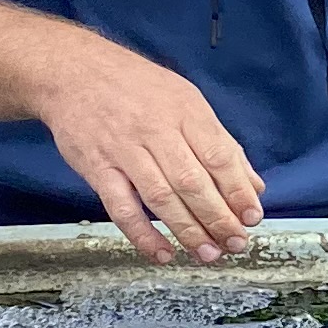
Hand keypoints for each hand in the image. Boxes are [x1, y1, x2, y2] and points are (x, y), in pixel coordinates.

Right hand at [22, 38, 268, 265]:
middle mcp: (156, 131)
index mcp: (185, 112)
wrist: (74, 73)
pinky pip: (121, 208)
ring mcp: (125, 151)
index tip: (252, 217)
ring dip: (187, 230)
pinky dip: (142, 234)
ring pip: (161, 197)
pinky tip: (162, 253)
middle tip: (235, 243)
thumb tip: (253, 186)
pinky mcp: (97, 168)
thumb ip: (220, 144)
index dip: (238, 191)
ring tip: (208, 253)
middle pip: (192, 182)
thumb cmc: (138, 88)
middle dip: (218, 217)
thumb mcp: (187, 101)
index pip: (219, 157)